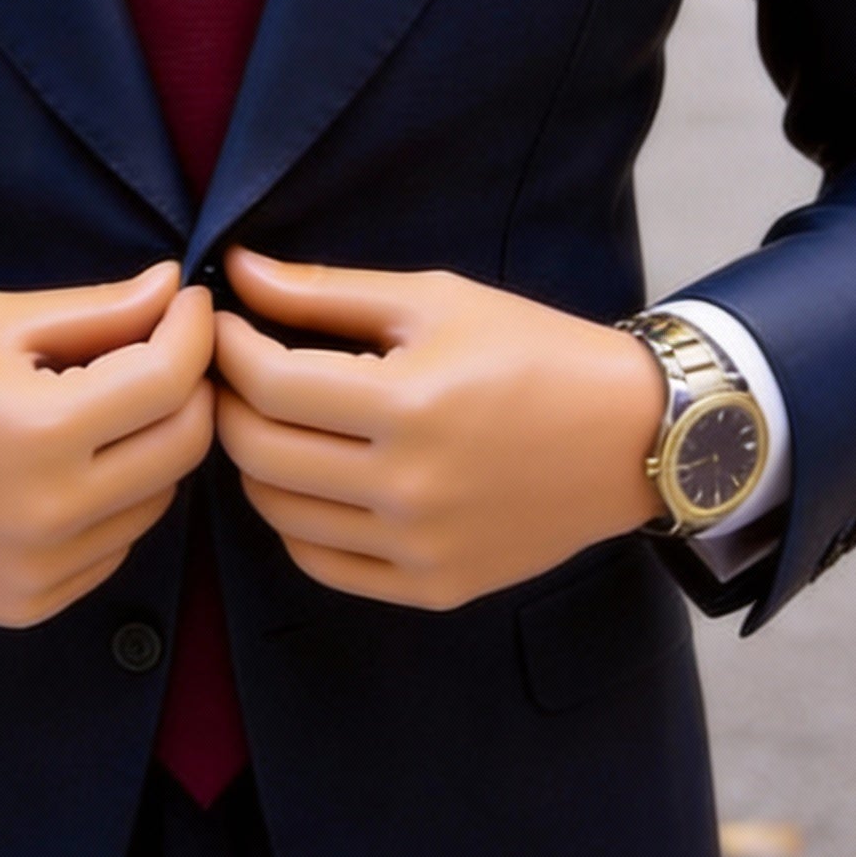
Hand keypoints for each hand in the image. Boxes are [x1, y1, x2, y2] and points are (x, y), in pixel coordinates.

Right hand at [0, 261, 213, 626]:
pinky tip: (65, 467)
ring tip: (101, 407)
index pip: (170, 381)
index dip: (193, 332)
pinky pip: (115, 545)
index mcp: (42, 432)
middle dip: (189, 388)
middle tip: (163, 350)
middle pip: (185, 445)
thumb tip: (174, 287)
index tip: (188, 303)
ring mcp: (44, 569)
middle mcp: (53, 512)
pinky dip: (113, 501)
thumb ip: (95, 311)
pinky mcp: (32, 604)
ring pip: (157, 499)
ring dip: (152, 446)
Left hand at [211, 248, 665, 609]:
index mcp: (408, 404)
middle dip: (228, 402)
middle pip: (259, 452)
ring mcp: (420, 547)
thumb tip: (239, 270)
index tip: (222, 321)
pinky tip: (312, 478)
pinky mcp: (434, 587)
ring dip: (257, 461)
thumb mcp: (435, 300)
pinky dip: (296, 522)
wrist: (633, 436)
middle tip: (234, 370)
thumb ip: (326, 292)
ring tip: (275, 419)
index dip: (227, 347)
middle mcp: (409, 487)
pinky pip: (322, 563)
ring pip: (279, 513)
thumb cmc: (534, 352)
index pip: (268, 384)